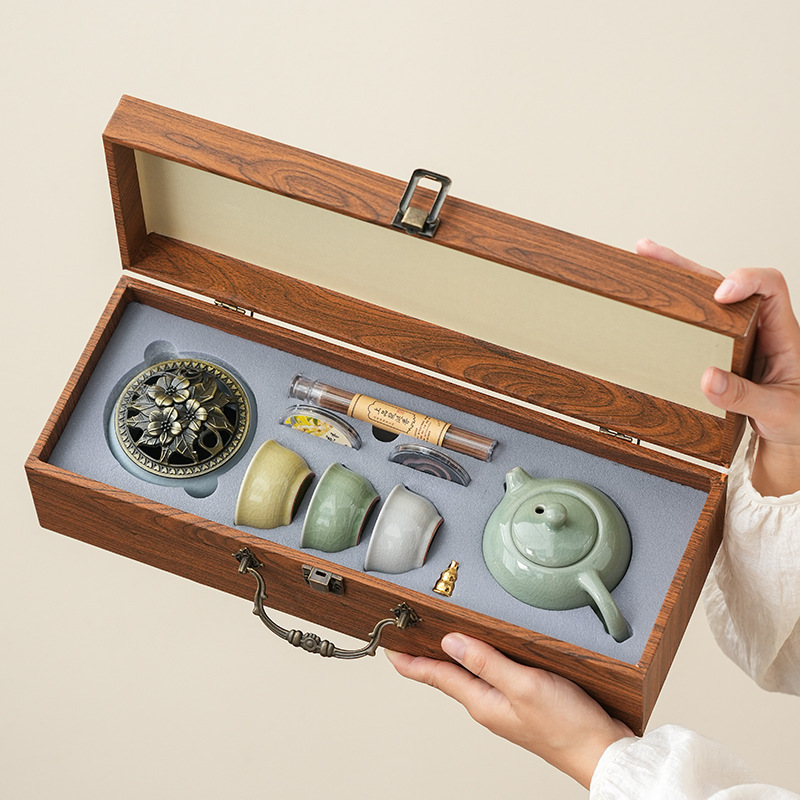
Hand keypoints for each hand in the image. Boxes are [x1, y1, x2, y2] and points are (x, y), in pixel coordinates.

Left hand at [385, 634, 632, 788]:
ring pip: (470, 675)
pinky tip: (484, 654)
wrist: (602, 750)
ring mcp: (506, 705)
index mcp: (482, 702)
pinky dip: (480, 661)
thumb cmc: (567, 725)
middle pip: (449, 675)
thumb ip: (486, 662)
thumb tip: (452, 642)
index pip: (437, 676)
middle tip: (407, 638)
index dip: (411, 661)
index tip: (390, 648)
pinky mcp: (524, 702)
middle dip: (426, 656)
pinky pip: (492, 677)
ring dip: (451, 658)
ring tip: (435, 642)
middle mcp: (489, 705)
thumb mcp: (523, 685)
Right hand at [637, 239, 799, 495]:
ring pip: (707, 296)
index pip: (771, 286)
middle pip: (725, 279)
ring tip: (644, 259)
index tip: (719, 295)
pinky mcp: (721, 349)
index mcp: (783, 333)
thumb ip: (742, 397)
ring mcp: (738, 336)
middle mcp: (759, 327)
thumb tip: (706, 377)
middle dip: (688, 265)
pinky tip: (653, 297)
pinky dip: (675, 306)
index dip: (744, 280)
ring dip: (676, 277)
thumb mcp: (776, 412)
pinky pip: (698, 321)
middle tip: (651, 253)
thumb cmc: (795, 418)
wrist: (791, 431)